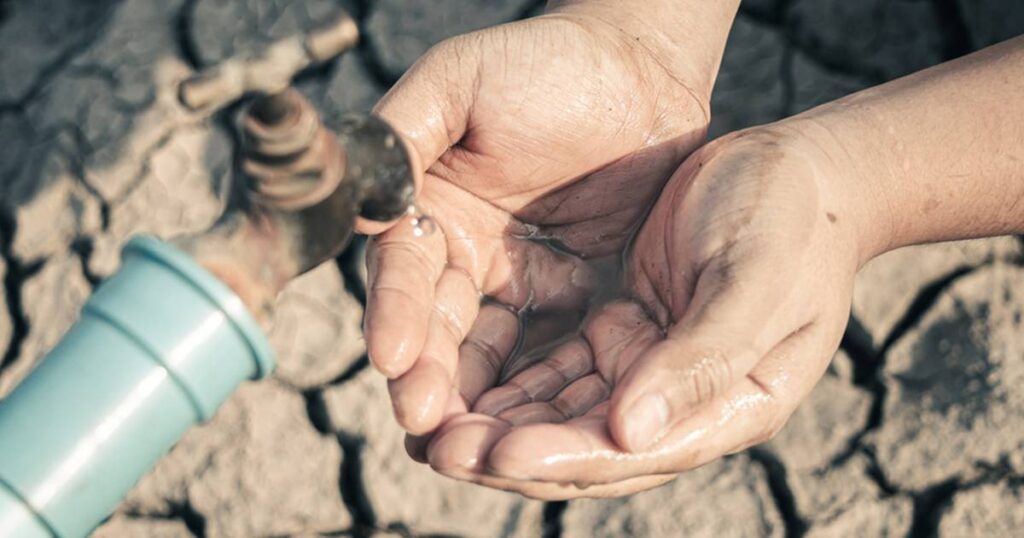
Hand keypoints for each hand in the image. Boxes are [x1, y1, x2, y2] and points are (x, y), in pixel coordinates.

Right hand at [364, 5, 735, 434]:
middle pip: (437, 330)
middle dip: (428, 377)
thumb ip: (402, 135)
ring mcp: (518, 283)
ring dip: (475, 401)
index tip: (393, 356)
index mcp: (426, 211)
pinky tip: (529, 429)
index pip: (401, 274)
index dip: (394, 315)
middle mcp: (463, 257)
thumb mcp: (459, 83)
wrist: (640, 68)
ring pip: (489, 355)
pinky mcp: (574, 300)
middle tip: (425, 425)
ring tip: (468, 448)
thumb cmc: (545, 63)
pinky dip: (538, 392)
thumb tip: (353, 203)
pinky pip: (553, 353)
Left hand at [423, 124, 867, 497]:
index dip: (562, 457)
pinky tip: (458, 384)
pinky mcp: (623, 332)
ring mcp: (649, 371)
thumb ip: (700, 359)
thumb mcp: (755, 282)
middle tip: (437, 448)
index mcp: (728, 406)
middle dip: (510, 452)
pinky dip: (512, 382)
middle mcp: (682, 403)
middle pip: (586, 448)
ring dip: (500, 425)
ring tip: (429, 426)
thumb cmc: (790, 220)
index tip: (496, 450)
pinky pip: (558, 370)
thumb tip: (629, 432)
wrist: (798, 171)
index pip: (634, 453)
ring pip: (562, 415)